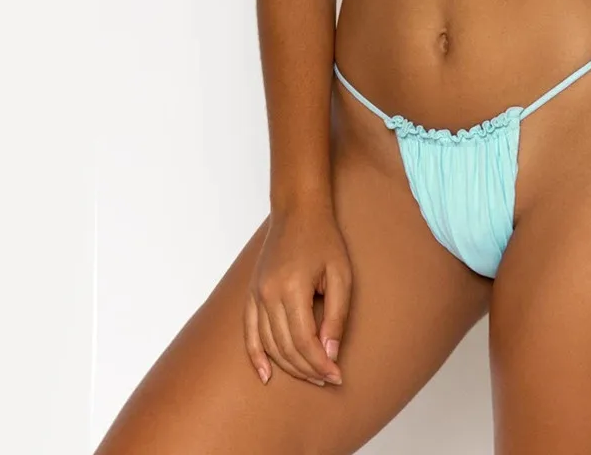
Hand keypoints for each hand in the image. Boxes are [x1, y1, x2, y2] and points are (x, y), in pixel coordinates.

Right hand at [243, 201, 351, 386]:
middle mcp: (268, 294)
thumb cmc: (324, 240)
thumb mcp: (340, 275)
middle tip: (328, 378)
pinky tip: (266, 375)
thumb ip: (336, 315)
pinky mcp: (252, 293)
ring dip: (289, 366)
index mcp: (292, 287)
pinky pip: (249, 332)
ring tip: (311, 375)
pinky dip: (256, 356)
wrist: (298, 213)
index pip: (304, 341)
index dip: (321, 363)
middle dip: (308, 368)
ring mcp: (257, 294)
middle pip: (286, 347)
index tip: (337, 376)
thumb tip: (330, 353)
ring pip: (269, 344)